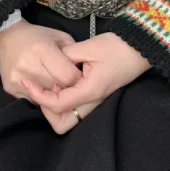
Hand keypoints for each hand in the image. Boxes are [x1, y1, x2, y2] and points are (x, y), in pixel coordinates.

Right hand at [0, 18, 82, 100]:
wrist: (7, 37)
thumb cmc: (38, 36)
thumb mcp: (60, 37)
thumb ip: (73, 54)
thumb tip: (82, 73)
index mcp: (42, 49)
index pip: (67, 76)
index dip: (76, 78)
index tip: (78, 75)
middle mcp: (28, 65)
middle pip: (57, 88)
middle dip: (65, 86)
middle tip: (67, 79)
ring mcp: (18, 78)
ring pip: (45, 97)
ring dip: (53, 92)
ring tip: (54, 81)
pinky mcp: (10, 87)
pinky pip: (33, 99)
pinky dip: (40, 95)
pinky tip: (41, 83)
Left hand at [21, 32, 151, 133]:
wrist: (141, 47)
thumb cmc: (118, 46)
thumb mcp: (89, 46)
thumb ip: (67, 56)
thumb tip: (51, 62)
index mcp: (90, 91)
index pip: (57, 105)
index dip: (39, 96)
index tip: (29, 83)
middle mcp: (93, 102)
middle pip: (63, 124)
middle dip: (48, 110)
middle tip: (44, 88)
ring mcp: (96, 101)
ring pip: (69, 118)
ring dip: (56, 106)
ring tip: (54, 83)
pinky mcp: (97, 96)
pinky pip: (75, 107)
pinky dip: (64, 99)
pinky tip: (62, 81)